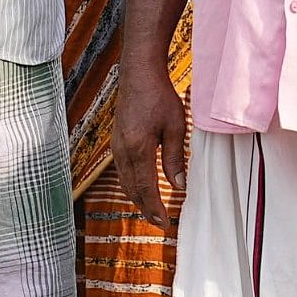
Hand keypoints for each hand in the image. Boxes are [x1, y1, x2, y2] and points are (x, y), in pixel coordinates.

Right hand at [111, 52, 188, 226]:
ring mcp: (117, 146)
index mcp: (138, 149)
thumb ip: (175, 158)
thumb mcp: (175, 127)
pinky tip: (141, 186)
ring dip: (137, 198)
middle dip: (145, 208)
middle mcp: (123, 151)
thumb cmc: (159, 96)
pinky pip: (121, 171)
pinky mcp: (116, 141)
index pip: (146, 188)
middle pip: (132, 189)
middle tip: (159, 222)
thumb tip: (179, 186)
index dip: (155, 208)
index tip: (164, 223)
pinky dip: (132, 184)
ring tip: (151, 209)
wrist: (138, 74)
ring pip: (124, 181)